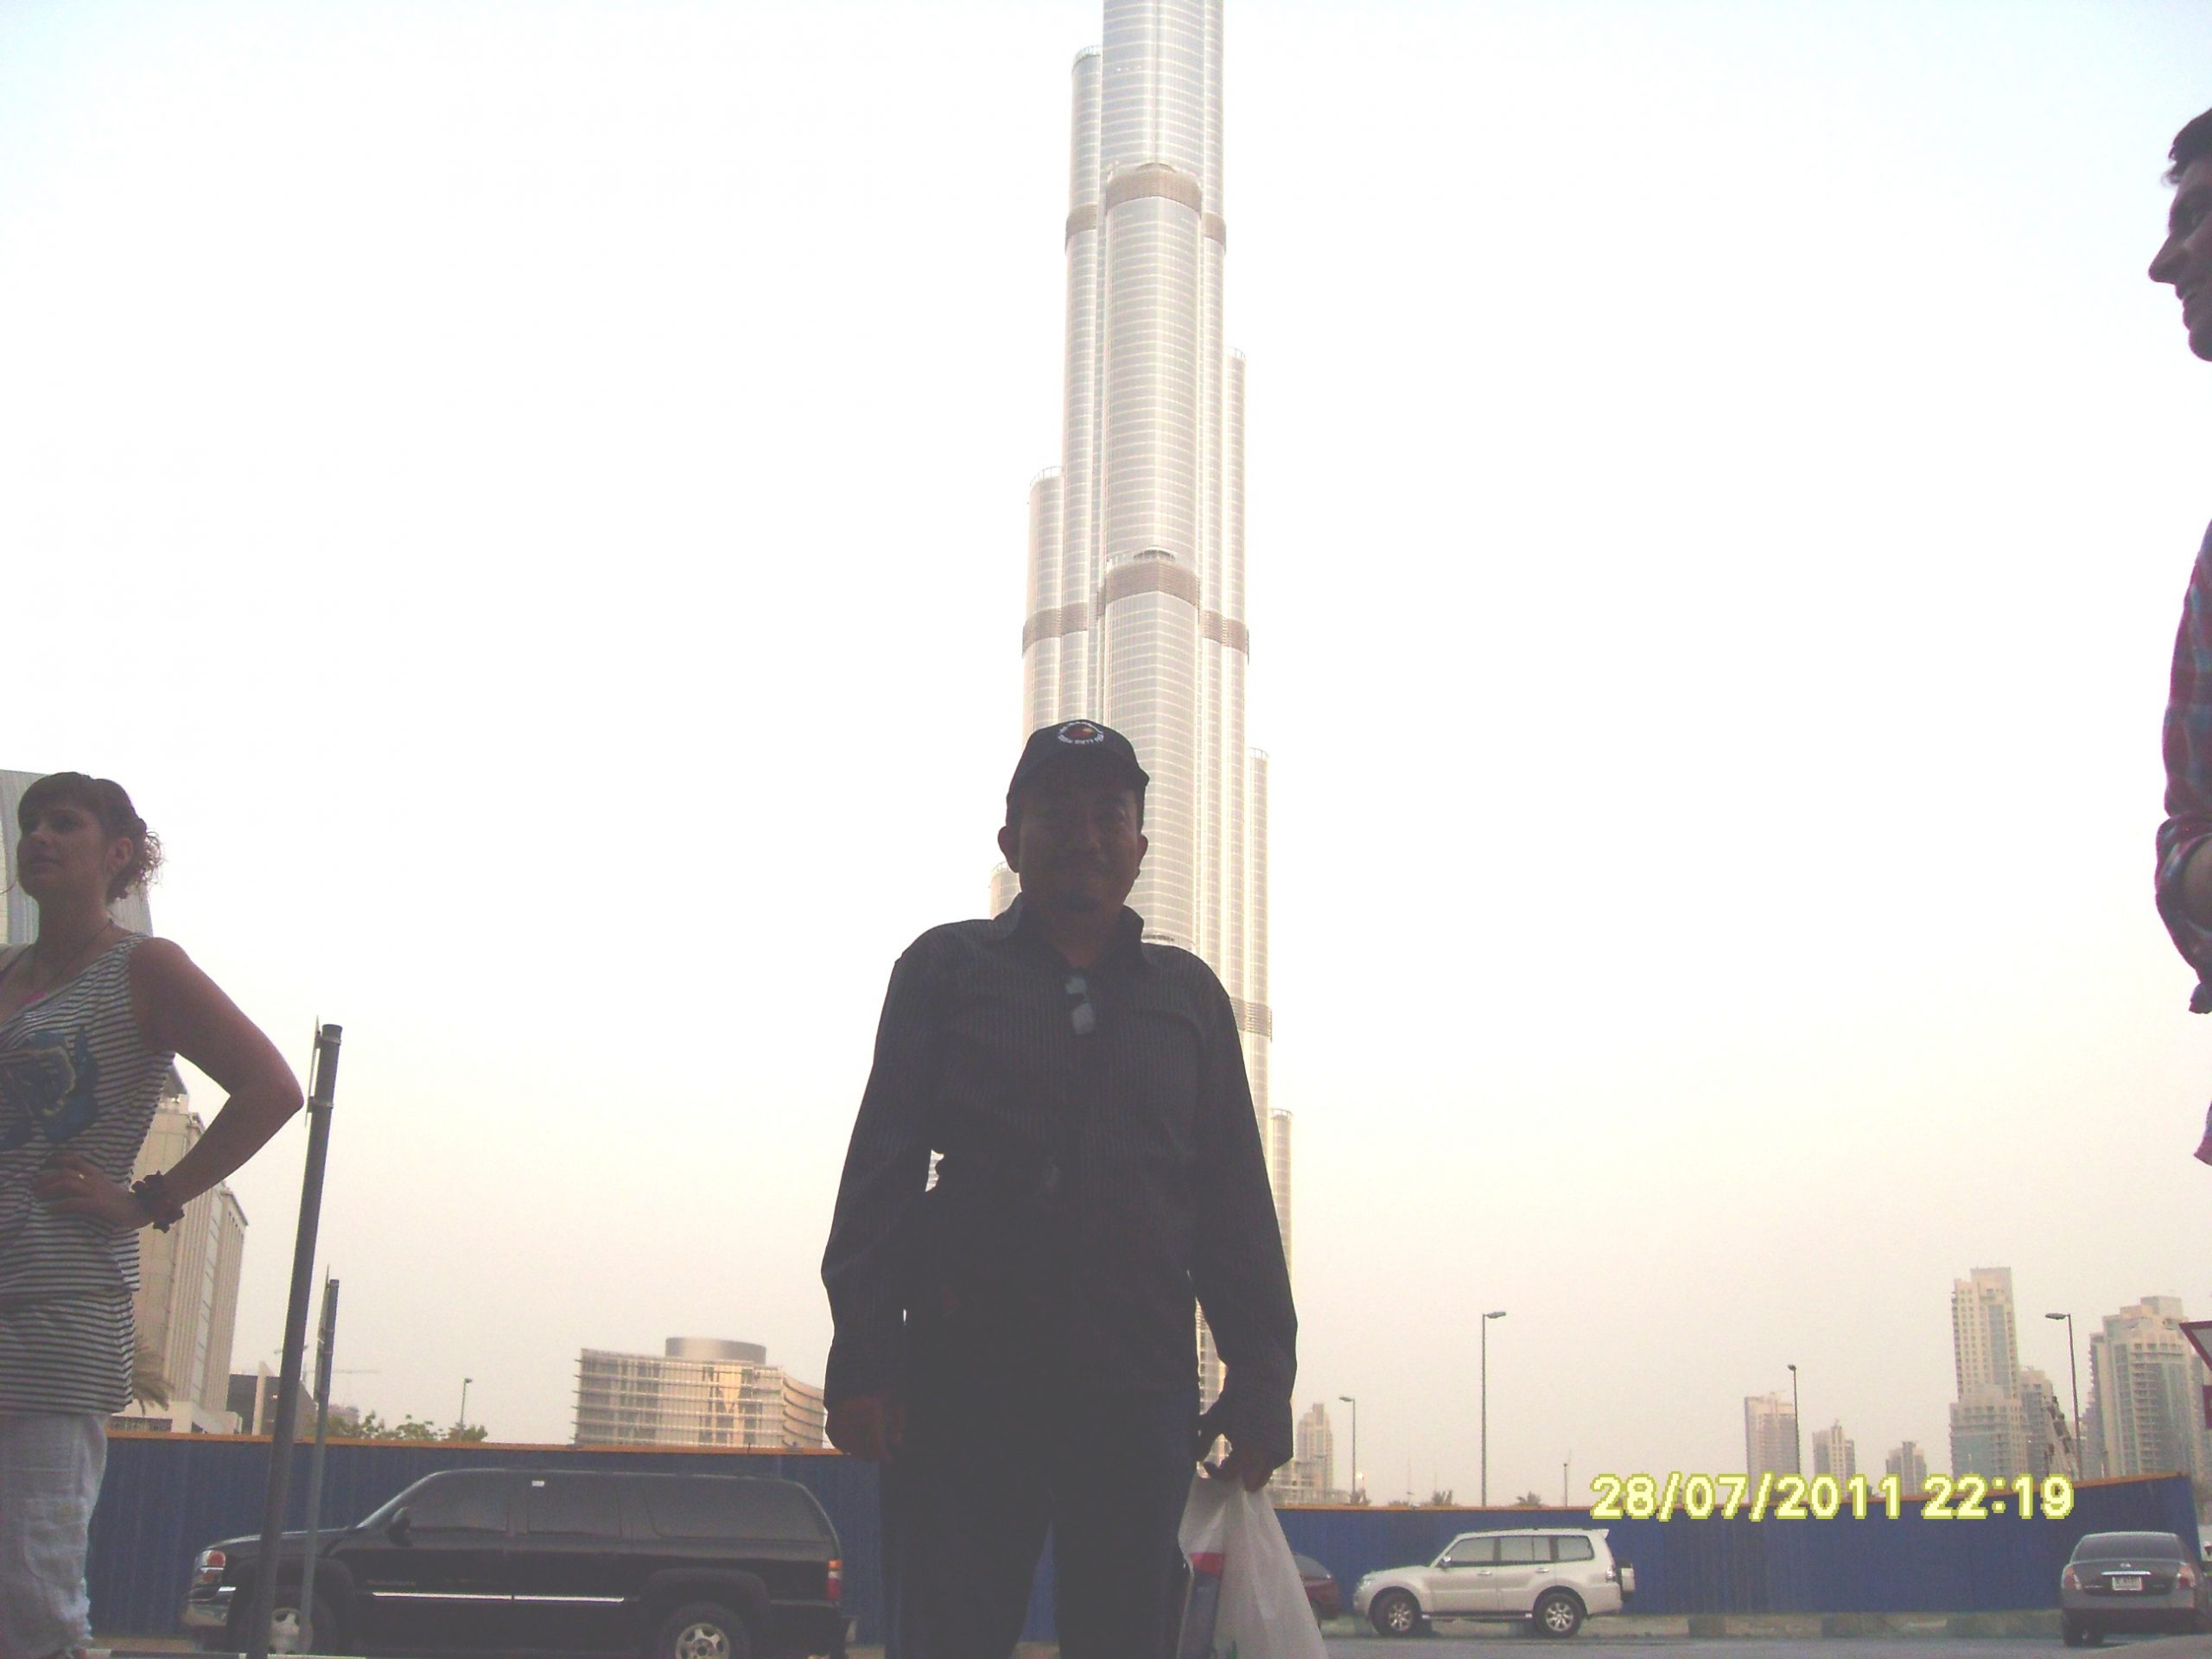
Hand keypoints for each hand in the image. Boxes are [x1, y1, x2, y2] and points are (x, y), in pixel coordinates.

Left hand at [33, 1154, 147, 1231]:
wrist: (142, 1210)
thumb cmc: (123, 1202)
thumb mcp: (106, 1187)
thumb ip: (92, 1183)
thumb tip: (72, 1185)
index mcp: (96, 1174)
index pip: (74, 1159)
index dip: (56, 1159)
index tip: (43, 1164)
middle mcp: (94, 1180)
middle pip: (65, 1172)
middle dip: (45, 1177)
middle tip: (33, 1185)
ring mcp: (95, 1191)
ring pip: (66, 1183)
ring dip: (48, 1189)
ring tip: (37, 1196)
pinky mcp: (96, 1205)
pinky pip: (72, 1202)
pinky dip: (58, 1205)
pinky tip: (50, 1210)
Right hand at [826, 1391, 904, 1461]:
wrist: (859, 1369)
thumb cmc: (882, 1385)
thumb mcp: (897, 1400)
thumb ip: (899, 1422)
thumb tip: (896, 1443)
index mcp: (871, 1411)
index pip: (876, 1444)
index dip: (883, 1455)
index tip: (889, 1459)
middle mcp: (852, 1415)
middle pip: (861, 1449)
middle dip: (872, 1454)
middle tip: (879, 1454)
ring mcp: (839, 1415)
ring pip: (847, 1445)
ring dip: (858, 1450)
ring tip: (868, 1449)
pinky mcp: (831, 1414)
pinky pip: (835, 1437)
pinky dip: (842, 1443)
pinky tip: (851, 1446)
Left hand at [1195, 1396, 1281, 1491]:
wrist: (1264, 1382)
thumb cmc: (1235, 1401)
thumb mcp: (1214, 1420)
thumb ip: (1203, 1442)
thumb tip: (1197, 1459)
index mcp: (1245, 1452)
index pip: (1228, 1477)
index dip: (1215, 1473)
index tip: (1208, 1464)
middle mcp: (1264, 1457)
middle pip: (1249, 1484)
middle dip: (1235, 1478)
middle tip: (1226, 1464)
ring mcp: (1277, 1454)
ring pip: (1263, 1477)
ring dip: (1249, 1472)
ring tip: (1237, 1456)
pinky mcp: (1285, 1449)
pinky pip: (1271, 1465)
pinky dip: (1261, 1462)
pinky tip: (1252, 1447)